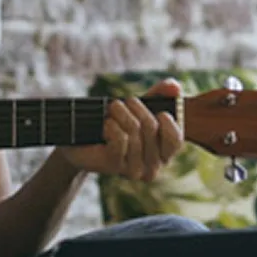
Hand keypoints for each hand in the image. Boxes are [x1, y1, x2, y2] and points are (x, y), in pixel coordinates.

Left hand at [55, 79, 183, 180]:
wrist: (81, 137)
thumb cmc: (116, 122)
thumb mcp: (139, 107)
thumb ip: (160, 95)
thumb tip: (175, 86)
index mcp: (164, 155)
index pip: (175, 140)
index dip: (168, 121)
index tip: (157, 111)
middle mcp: (153, 167)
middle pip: (151, 127)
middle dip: (134, 107)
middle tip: (119, 103)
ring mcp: (134, 170)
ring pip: (134, 132)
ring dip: (119, 114)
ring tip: (109, 111)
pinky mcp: (115, 166)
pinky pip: (120, 140)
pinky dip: (111, 126)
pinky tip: (105, 126)